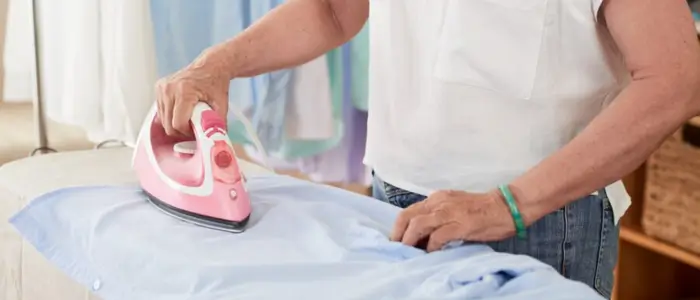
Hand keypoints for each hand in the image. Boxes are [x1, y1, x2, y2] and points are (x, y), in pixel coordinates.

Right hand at [155, 55, 230, 136]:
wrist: (210, 66)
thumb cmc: (216, 84)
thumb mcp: (221, 105)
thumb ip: (217, 124)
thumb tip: (215, 140)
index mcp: (184, 91)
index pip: (178, 124)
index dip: (187, 133)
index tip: (196, 131)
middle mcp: (169, 89)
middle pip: (168, 124)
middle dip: (181, 131)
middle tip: (193, 128)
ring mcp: (162, 88)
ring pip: (163, 120)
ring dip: (175, 124)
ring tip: (189, 119)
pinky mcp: (159, 88)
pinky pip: (161, 112)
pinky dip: (170, 116)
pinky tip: (182, 112)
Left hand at [390, 190, 515, 251]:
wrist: (506, 206)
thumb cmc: (481, 209)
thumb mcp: (453, 207)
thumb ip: (437, 216)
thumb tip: (422, 236)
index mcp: (436, 198)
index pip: (408, 211)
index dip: (399, 227)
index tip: (397, 240)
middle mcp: (438, 203)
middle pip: (407, 216)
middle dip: (398, 234)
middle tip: (398, 248)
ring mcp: (449, 212)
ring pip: (418, 224)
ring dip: (410, 240)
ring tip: (410, 252)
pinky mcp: (460, 224)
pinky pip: (438, 236)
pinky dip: (431, 246)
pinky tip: (432, 253)